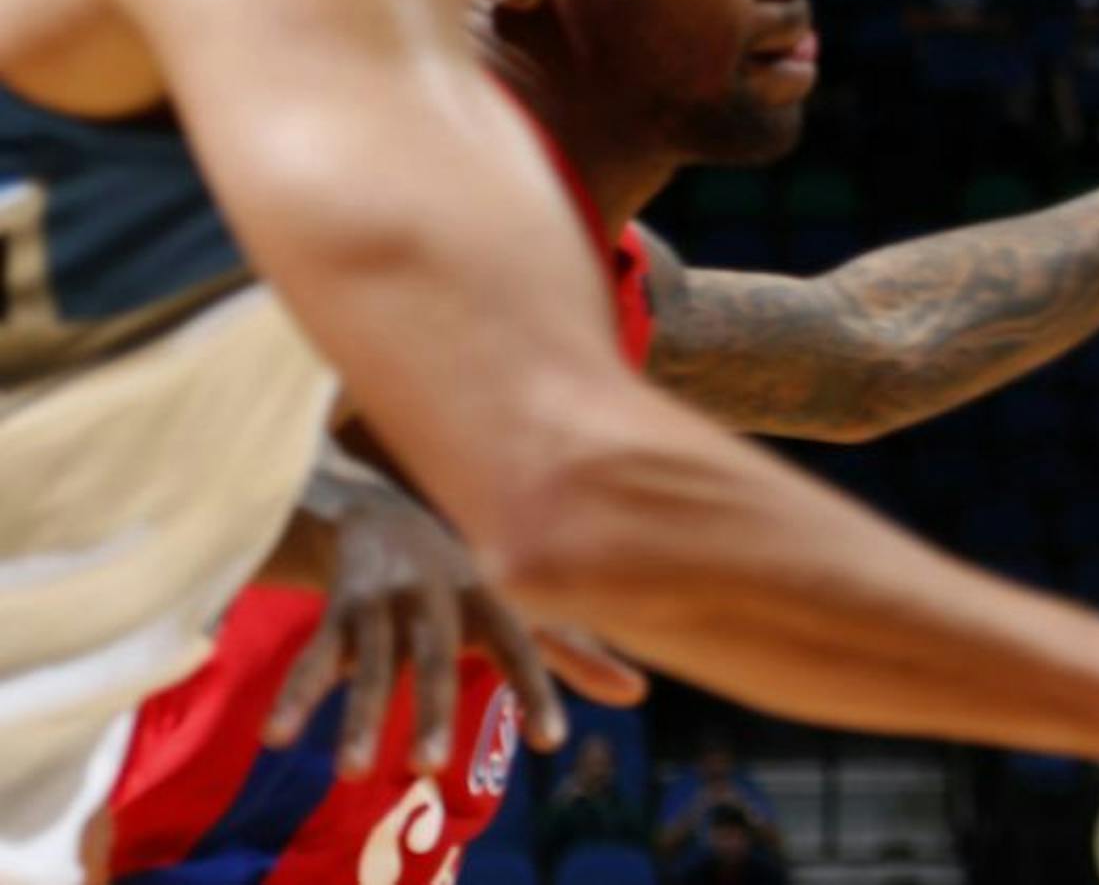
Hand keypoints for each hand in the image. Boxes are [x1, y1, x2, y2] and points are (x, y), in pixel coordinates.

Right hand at [260, 478, 647, 776]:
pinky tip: (277, 737)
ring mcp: (385, 602)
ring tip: (353, 774)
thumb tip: (640, 696)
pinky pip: (315, 656)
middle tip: (432, 766)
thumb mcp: (520, 604)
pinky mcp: (338, 611)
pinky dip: (296, 694)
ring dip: (360, 716)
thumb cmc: (466, 576)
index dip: (538, 688)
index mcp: (491, 596)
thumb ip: (574, 651)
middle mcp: (438, 595)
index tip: (553, 740)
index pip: (521, 645)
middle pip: (437, 656)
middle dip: (434, 707)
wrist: (380, 505)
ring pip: (372, 663)